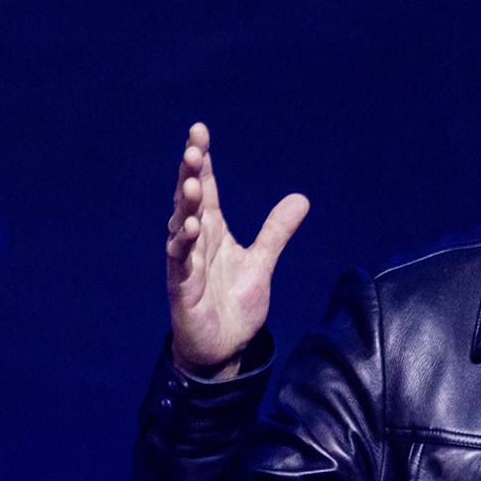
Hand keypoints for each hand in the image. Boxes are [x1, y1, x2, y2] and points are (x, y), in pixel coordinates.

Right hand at [165, 123, 309, 379]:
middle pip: (189, 201)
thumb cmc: (234, 304)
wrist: (224, 349)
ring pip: (180, 227)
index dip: (202, 162)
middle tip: (192, 147)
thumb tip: (301, 199)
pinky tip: (189, 229)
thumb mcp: (261, 262)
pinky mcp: (182, 288)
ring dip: (184, 205)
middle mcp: (196, 242)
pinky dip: (183, 245)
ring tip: (190, 183)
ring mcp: (185, 264)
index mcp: (212, 232)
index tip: (199, 131)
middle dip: (189, 173)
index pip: (205, 189)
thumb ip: (276, 231)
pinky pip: (179, 262)